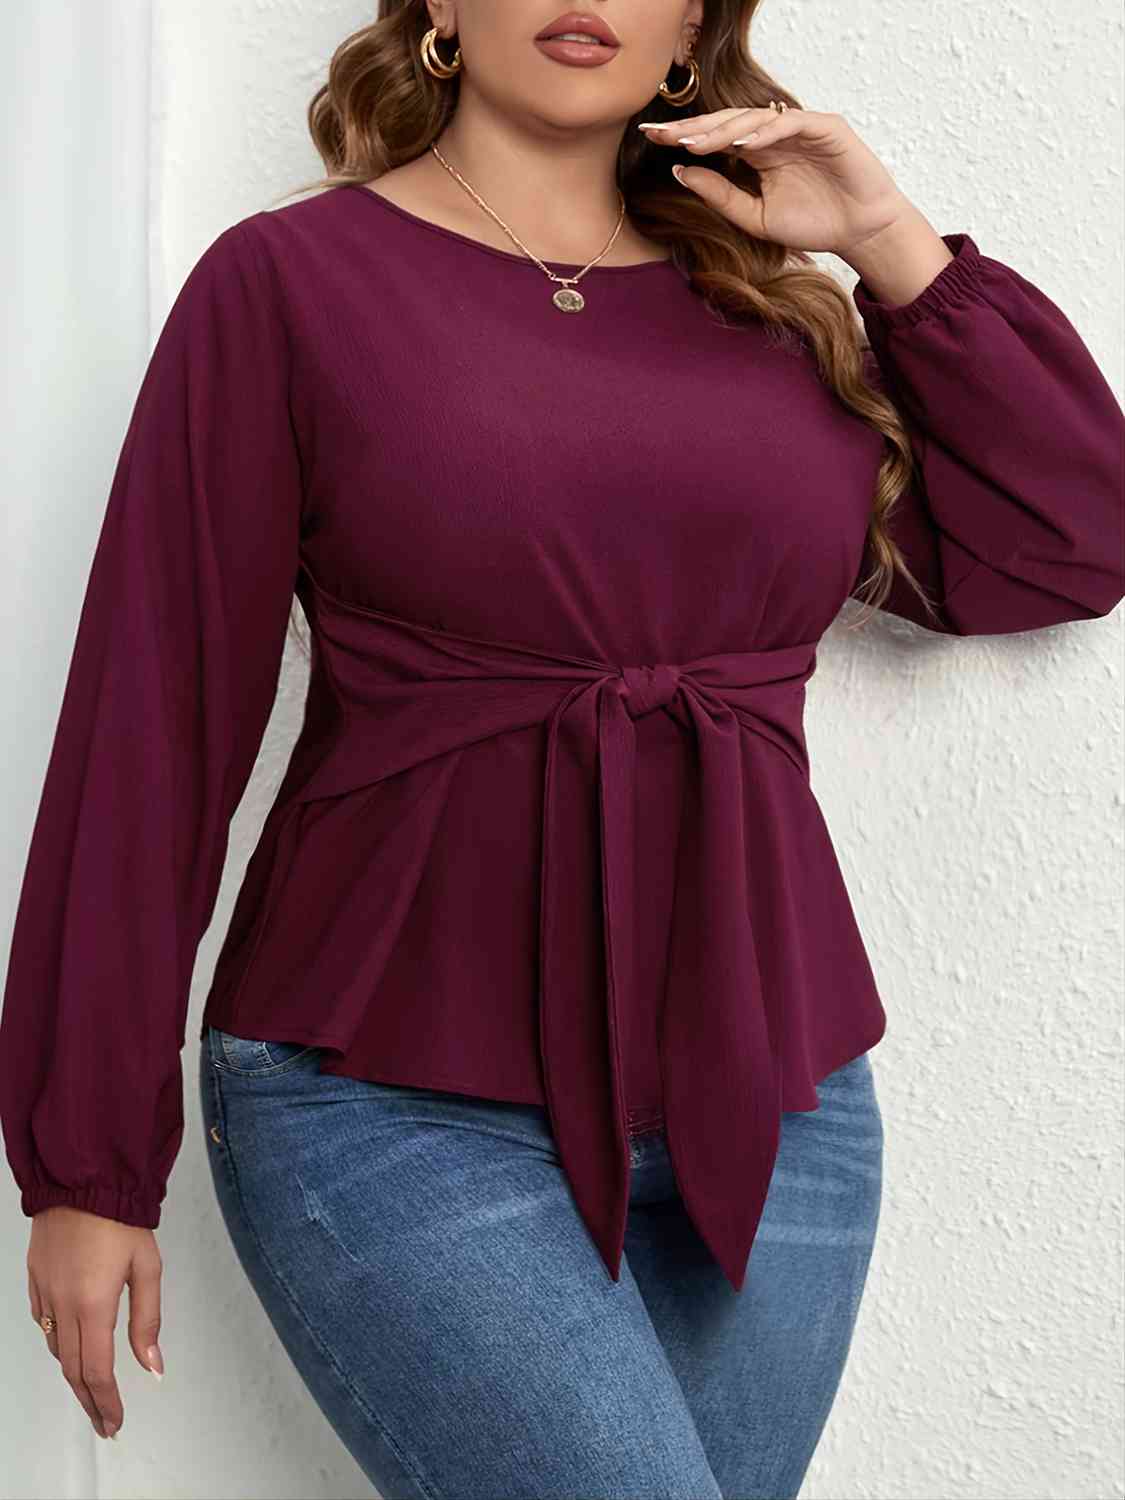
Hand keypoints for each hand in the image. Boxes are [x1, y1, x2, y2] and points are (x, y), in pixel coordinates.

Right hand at [27, 1206, 164, 1439]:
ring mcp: (44, 1293)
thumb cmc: (122, 1220)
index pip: (97, 1371)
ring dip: (73, 1375)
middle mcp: (63, 1306)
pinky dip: (57, 1344)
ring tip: (92, 1391)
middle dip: (89, 1400)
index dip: (106, 1402)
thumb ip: (147, 1321)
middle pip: (72, 1369)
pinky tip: (71, 1347)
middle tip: (105, 1423)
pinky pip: (43, 1324)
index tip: (116, 1423)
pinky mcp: (34, 1280)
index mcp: (93, 1306)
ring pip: (55, 1349)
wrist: (84, 1180)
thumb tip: (152, 1368)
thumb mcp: (148, 1267)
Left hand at [638, 106, 914, 257]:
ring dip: (722, 130)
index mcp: (757, 152)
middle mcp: (774, 134)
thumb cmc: (813, 224)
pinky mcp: (825, 127)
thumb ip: (721, 196)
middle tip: (660, 133)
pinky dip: (765, 131)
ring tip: (693, 142)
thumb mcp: (755, 217)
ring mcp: (800, 127)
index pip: (715, 137)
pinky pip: (790, 122)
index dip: (684, 136)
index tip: (651, 139)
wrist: (859, 233)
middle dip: (693, 127)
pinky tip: (740, 144)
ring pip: (754, 118)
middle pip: (727, 121)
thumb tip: (680, 173)